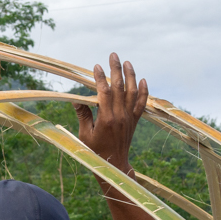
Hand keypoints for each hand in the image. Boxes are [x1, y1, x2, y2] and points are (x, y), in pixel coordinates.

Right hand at [74, 53, 148, 174]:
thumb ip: (83, 116)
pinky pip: (141, 103)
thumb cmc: (96, 151)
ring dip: (130, 75)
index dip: (100, 78)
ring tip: (127, 62)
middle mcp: (120, 116)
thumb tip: (77, 100)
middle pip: (119, 87)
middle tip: (113, 55)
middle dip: (115, 69)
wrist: (114, 165)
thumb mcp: (85, 135)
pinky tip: (142, 79)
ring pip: (132, 92)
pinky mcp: (134, 121)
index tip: (95, 67)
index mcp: (106, 119)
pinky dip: (144, 91)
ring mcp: (129, 118)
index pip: (104, 93)